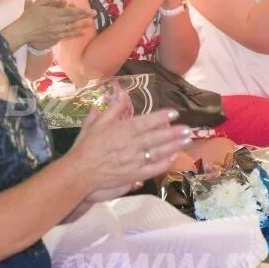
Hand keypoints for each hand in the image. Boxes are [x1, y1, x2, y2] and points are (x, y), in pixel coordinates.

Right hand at [17, 0, 94, 50]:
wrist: (23, 31)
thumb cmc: (29, 16)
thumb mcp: (38, 4)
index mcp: (53, 13)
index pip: (70, 11)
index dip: (81, 11)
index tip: (90, 9)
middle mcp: (57, 22)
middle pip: (73, 19)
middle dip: (85, 16)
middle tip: (95, 14)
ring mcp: (56, 31)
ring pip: (72, 27)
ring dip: (82, 25)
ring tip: (91, 23)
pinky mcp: (55, 37)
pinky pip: (67, 35)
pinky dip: (75, 34)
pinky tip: (82, 32)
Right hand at [67, 89, 190, 195]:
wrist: (80, 171)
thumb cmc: (87, 146)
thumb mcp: (96, 123)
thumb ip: (112, 108)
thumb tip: (122, 92)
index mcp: (121, 131)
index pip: (145, 122)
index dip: (161, 118)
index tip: (174, 113)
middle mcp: (130, 145)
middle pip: (156, 137)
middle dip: (173, 133)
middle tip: (188, 129)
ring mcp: (133, 161)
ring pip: (157, 152)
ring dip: (173, 146)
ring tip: (186, 140)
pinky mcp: (133, 175)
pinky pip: (152, 169)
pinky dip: (163, 164)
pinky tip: (173, 158)